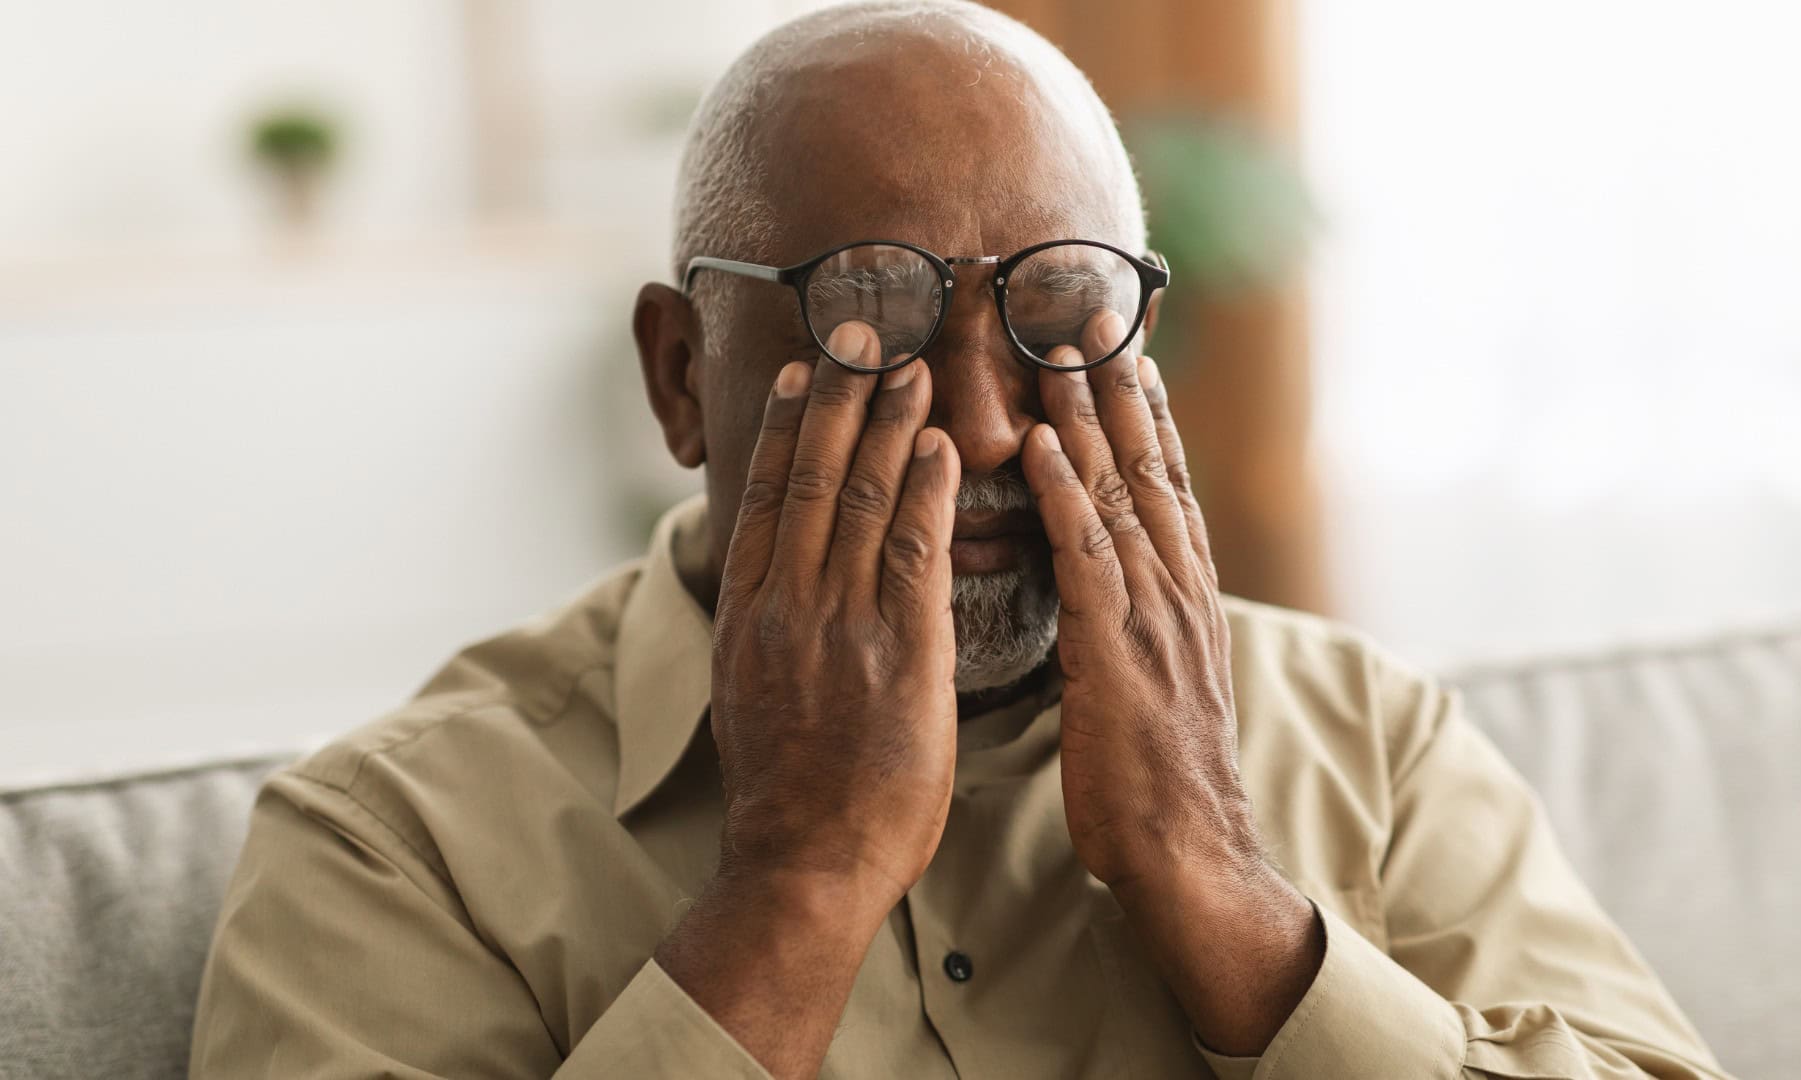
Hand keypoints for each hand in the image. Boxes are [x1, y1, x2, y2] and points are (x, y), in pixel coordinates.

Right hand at [707, 320, 960, 920]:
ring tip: (907, 362)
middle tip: (859, 327)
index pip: (765, 494)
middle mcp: (785, 605)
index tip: (800, 368)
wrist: (802, 866)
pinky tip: (939, 443)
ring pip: (861, 498)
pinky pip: (914, 552)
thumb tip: (782, 581)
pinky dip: (926, 491)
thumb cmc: (787, 792)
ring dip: (886, 421)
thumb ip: (770, 627)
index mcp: (747, 614)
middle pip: (811, 475)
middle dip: (837, 395)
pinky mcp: (899, 655)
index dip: (784, 423)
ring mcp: (839, 625)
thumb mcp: (752, 693)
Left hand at [1020, 310, 1258, 890]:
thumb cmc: (1158, 783)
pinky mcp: (1117, 654)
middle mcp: (1178, 593)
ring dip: (1090, 415)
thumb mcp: (1154, 687)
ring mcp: (1154, 620)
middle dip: (1120, 387)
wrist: (1189, 858)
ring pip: (1121, 495)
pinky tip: (1042, 444)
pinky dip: (1065, 494)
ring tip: (1062, 344)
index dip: (1146, 416)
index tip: (1127, 352)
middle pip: (1149, 468)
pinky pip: (1086, 558)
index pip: (1165, 487)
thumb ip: (1136, 628)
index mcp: (1184, 600)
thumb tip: (1110, 592)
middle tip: (1096, 311)